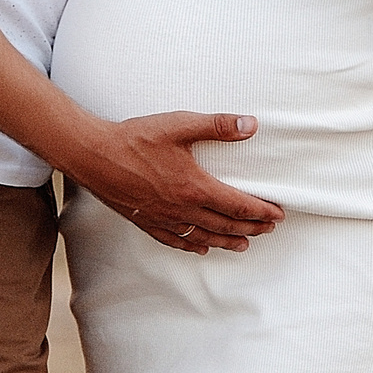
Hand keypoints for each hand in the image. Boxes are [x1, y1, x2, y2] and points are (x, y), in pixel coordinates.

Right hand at [69, 112, 283, 254]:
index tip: (279, 214)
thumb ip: (218, 125)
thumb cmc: (135, 139)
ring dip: (227, 241)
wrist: (93, 156)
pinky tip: (201, 247)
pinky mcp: (146, 222)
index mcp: (195, 187)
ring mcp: (164, 219)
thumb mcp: (180, 124)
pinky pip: (175, 241)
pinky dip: (192, 246)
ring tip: (244, 243)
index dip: (262, 211)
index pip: (238, 205)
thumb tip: (251, 124)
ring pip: (203, 236)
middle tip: (270, 229)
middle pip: (225, 224)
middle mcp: (182, 209)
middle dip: (252, 227)